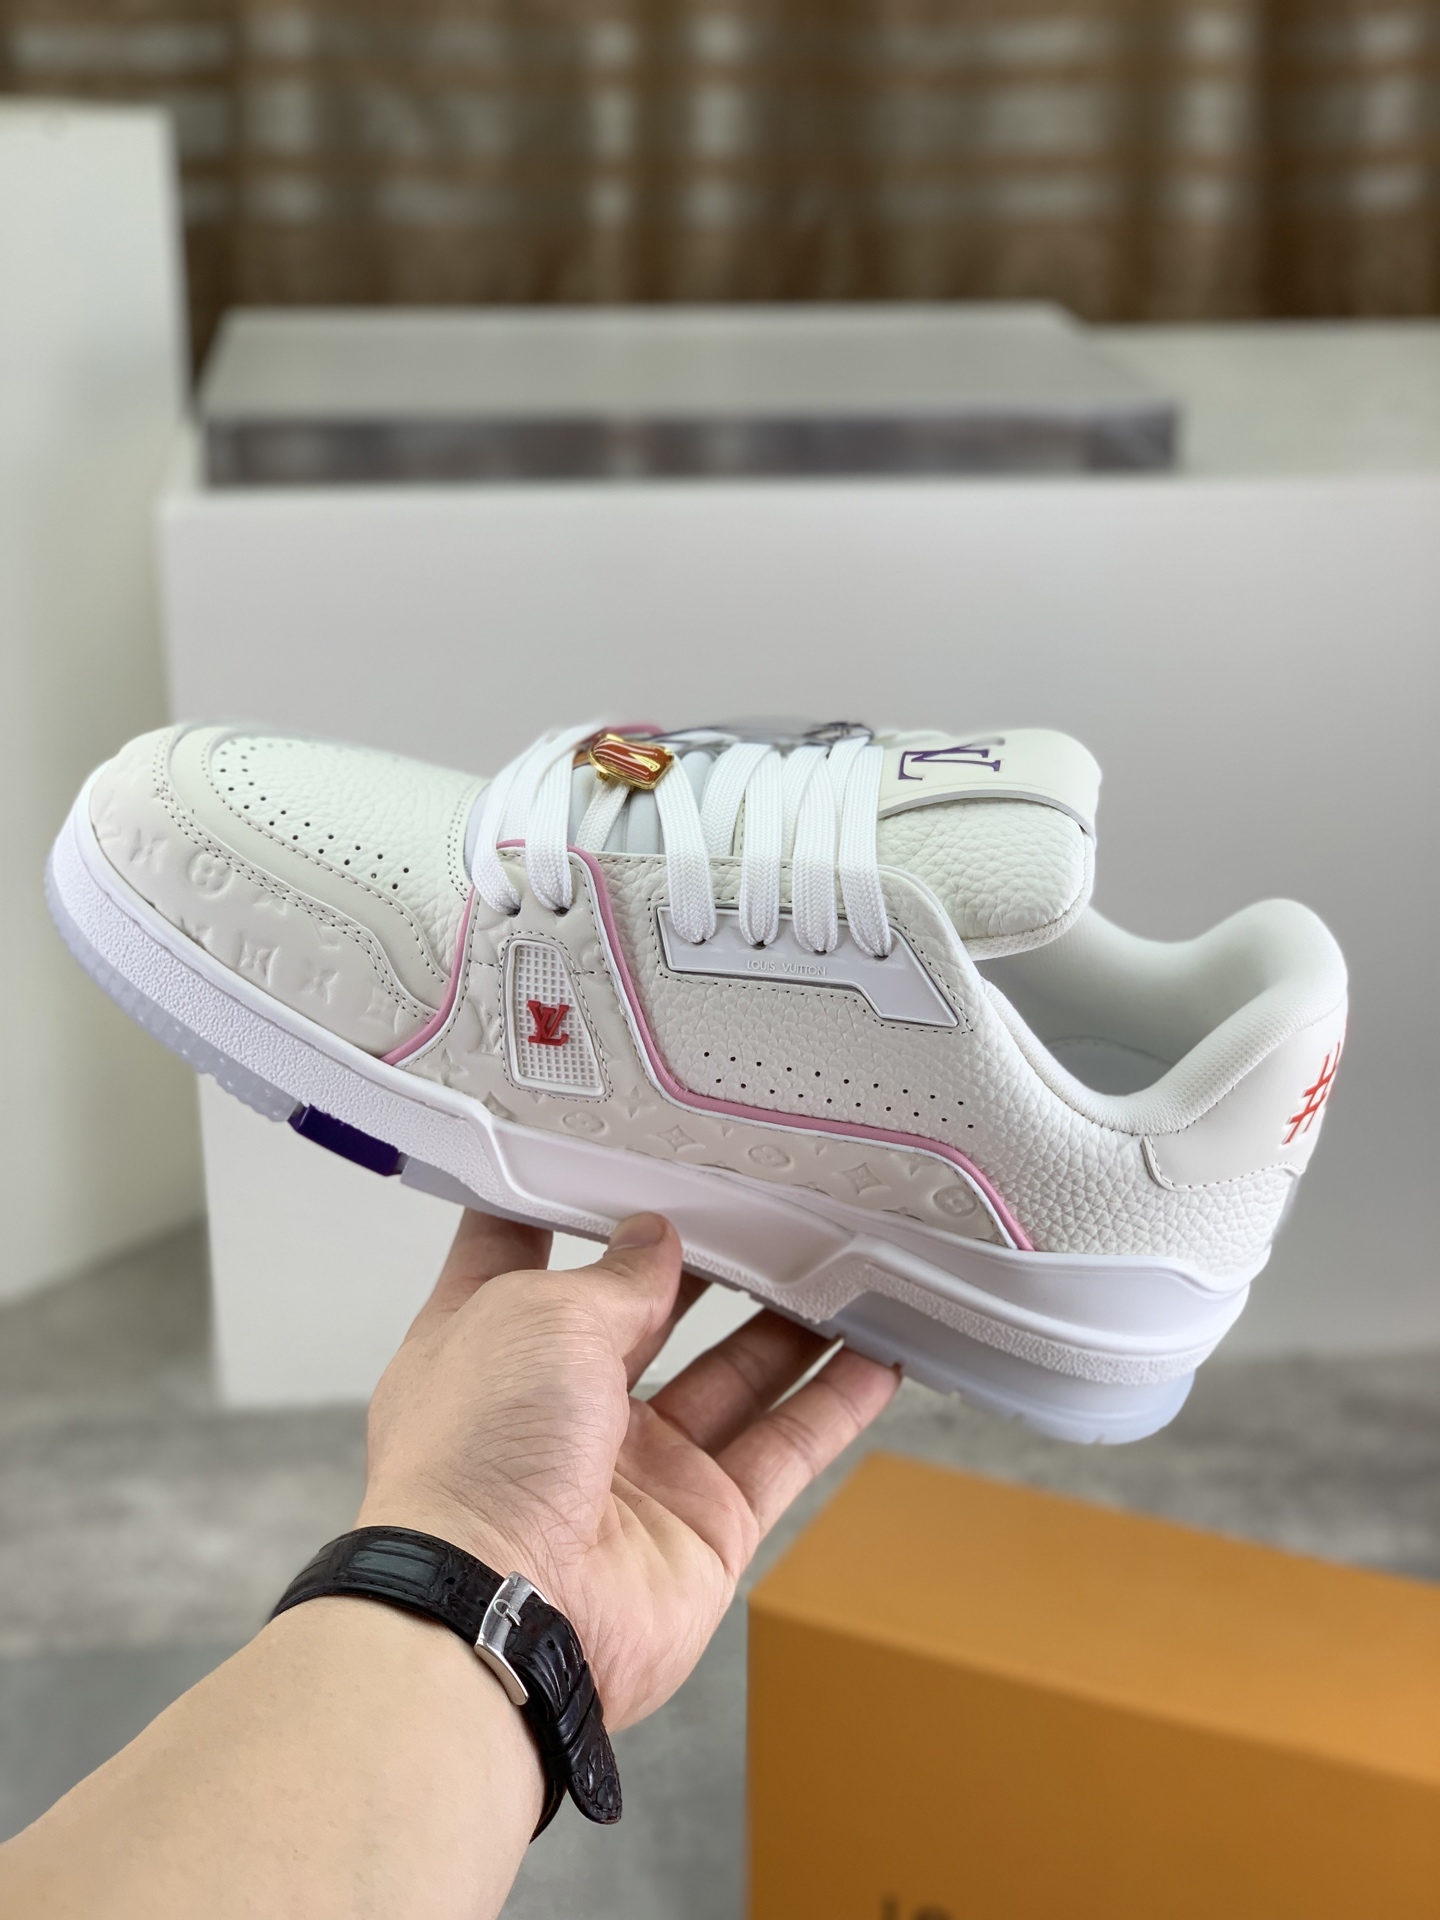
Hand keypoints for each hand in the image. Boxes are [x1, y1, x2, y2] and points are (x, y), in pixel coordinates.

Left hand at [358, 1210, 897, 1727]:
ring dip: (788, 1322)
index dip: (562, 1199)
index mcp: (488, 1344)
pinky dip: (834, 1404)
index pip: (519, 1250)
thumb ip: (615, 1276)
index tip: (611, 1153)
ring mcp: (635, 1469)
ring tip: (841, 1262)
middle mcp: (558, 1406)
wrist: (498, 1617)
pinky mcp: (703, 1524)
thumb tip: (655, 1241)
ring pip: (732, 1376)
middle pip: (645, 1311)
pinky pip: (783, 1449)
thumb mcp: (540, 1316)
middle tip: (762, 1206)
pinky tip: (876, 1357)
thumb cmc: (472, 1466)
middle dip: (702, 1259)